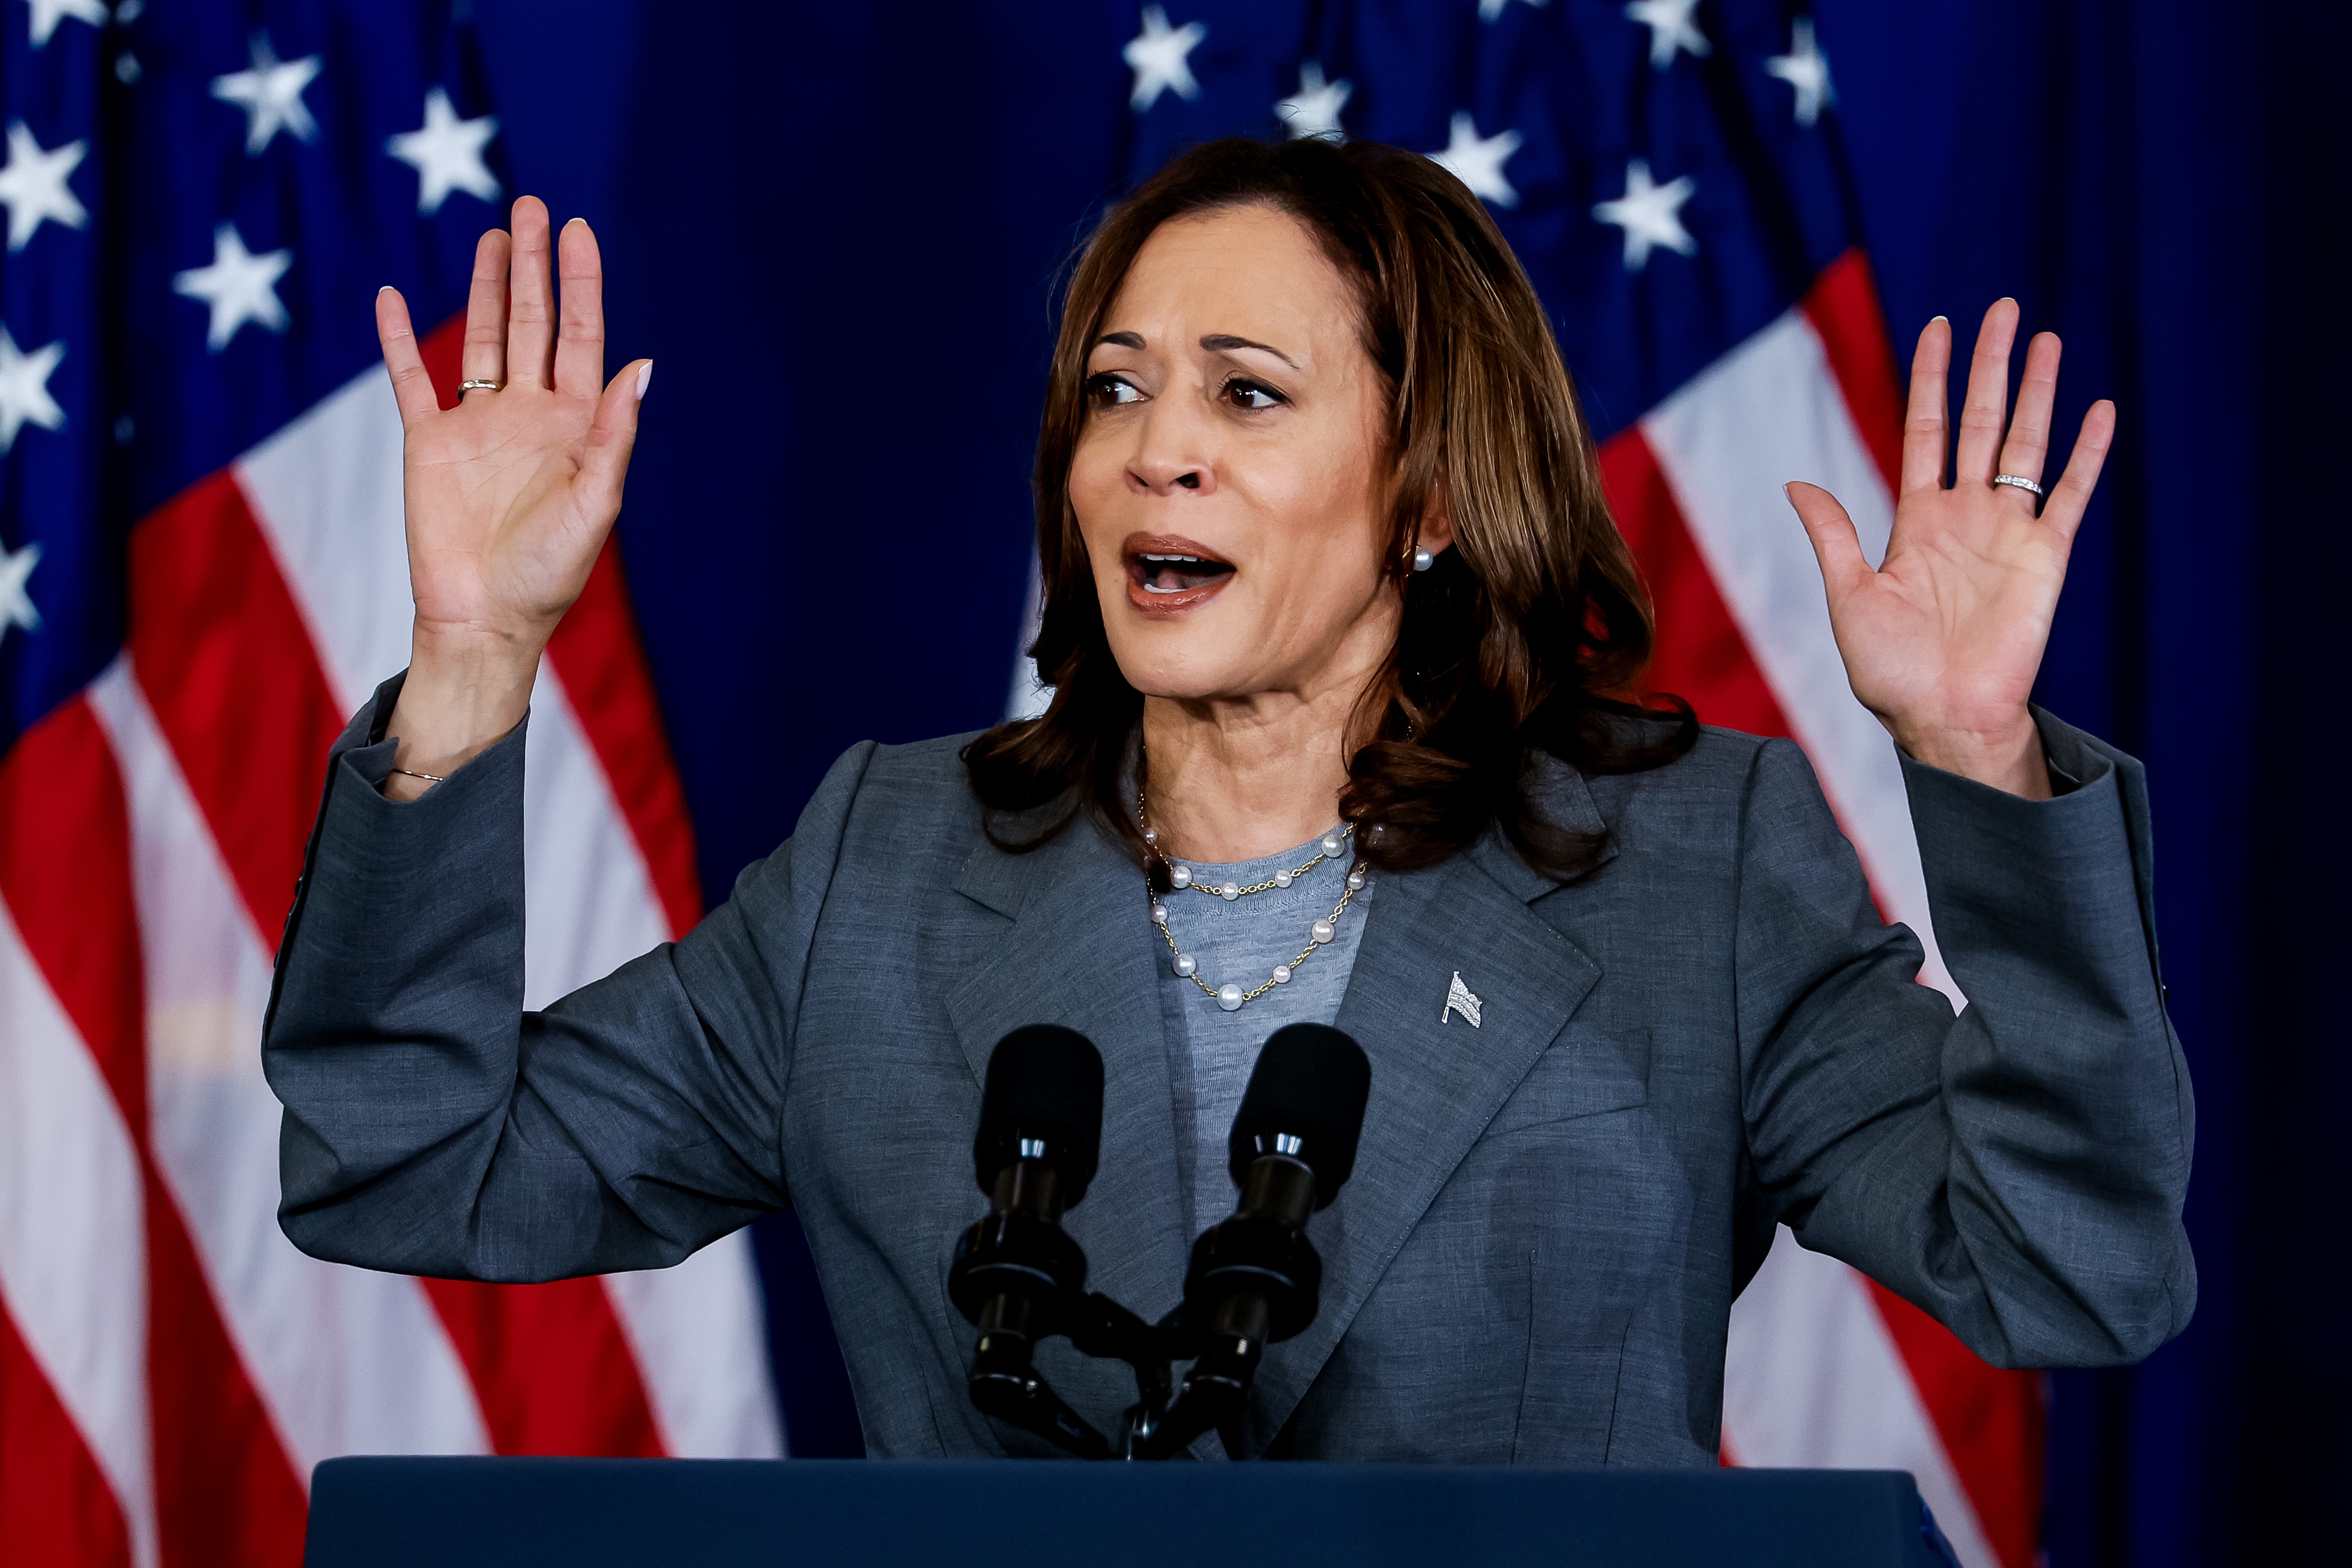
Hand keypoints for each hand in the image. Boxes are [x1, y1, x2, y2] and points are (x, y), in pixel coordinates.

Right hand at [374, 197, 649, 795]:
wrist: (484, 620)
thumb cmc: (548, 575)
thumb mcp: (595, 504)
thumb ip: (614, 435)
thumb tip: (643, 367)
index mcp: (576, 426)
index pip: (582, 338)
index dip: (580, 285)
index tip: (578, 232)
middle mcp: (529, 415)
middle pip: (533, 323)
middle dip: (533, 266)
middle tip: (531, 206)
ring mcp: (478, 424)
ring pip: (483, 337)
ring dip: (487, 286)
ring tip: (494, 234)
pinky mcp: (429, 442)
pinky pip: (411, 379)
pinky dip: (400, 339)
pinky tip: (393, 298)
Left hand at [1786, 299, 2113, 798]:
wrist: (1941, 718)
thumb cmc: (1892, 671)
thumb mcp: (1849, 596)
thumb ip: (1833, 535)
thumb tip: (1795, 483)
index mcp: (1917, 520)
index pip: (1926, 430)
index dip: (1932, 379)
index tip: (1938, 328)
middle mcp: (1966, 516)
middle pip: (1979, 422)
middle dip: (1989, 366)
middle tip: (2002, 309)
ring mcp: (2009, 533)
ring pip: (2025, 445)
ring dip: (2037, 393)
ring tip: (2046, 339)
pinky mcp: (2047, 558)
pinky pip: (2072, 497)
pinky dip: (2087, 456)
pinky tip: (2099, 413)